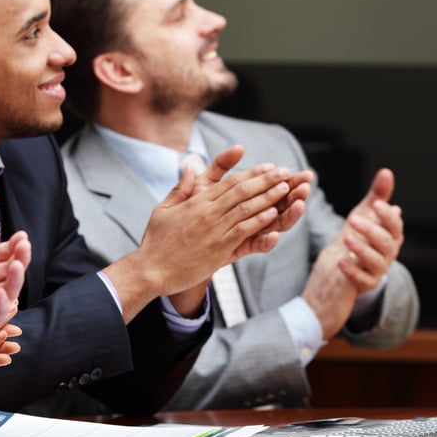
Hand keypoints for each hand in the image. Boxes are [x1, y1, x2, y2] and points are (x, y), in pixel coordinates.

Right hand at [108, 146, 302, 319]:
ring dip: (268, 197)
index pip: (229, 183)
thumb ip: (180, 188)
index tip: (267, 167)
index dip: (251, 173)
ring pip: (246, 209)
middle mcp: (206, 213)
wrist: (151, 269)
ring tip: (286, 188)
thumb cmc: (156, 241)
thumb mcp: (163, 209)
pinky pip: (243, 230)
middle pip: (242, 192)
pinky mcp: (218, 248)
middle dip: (266, 180)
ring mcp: (213, 230)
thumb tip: (188, 167)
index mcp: (195, 202)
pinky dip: (259, 220)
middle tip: (285, 172)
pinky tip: (274, 213)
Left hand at [338, 168, 403, 291]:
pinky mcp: (364, 284)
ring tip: (347, 237)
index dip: (387, 216)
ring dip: (362, 249)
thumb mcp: (363, 216)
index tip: (376, 204)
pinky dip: (353, 271)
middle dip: (371, 230)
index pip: (394, 226)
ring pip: (376, 261)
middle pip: (386, 243)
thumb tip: (386, 172)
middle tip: (354, 219)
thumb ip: (376, 196)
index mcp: (389, 236)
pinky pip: (362, 279)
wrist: (338, 270)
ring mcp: (377, 270)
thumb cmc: (355, 239)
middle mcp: (386, 254)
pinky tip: (341, 261)